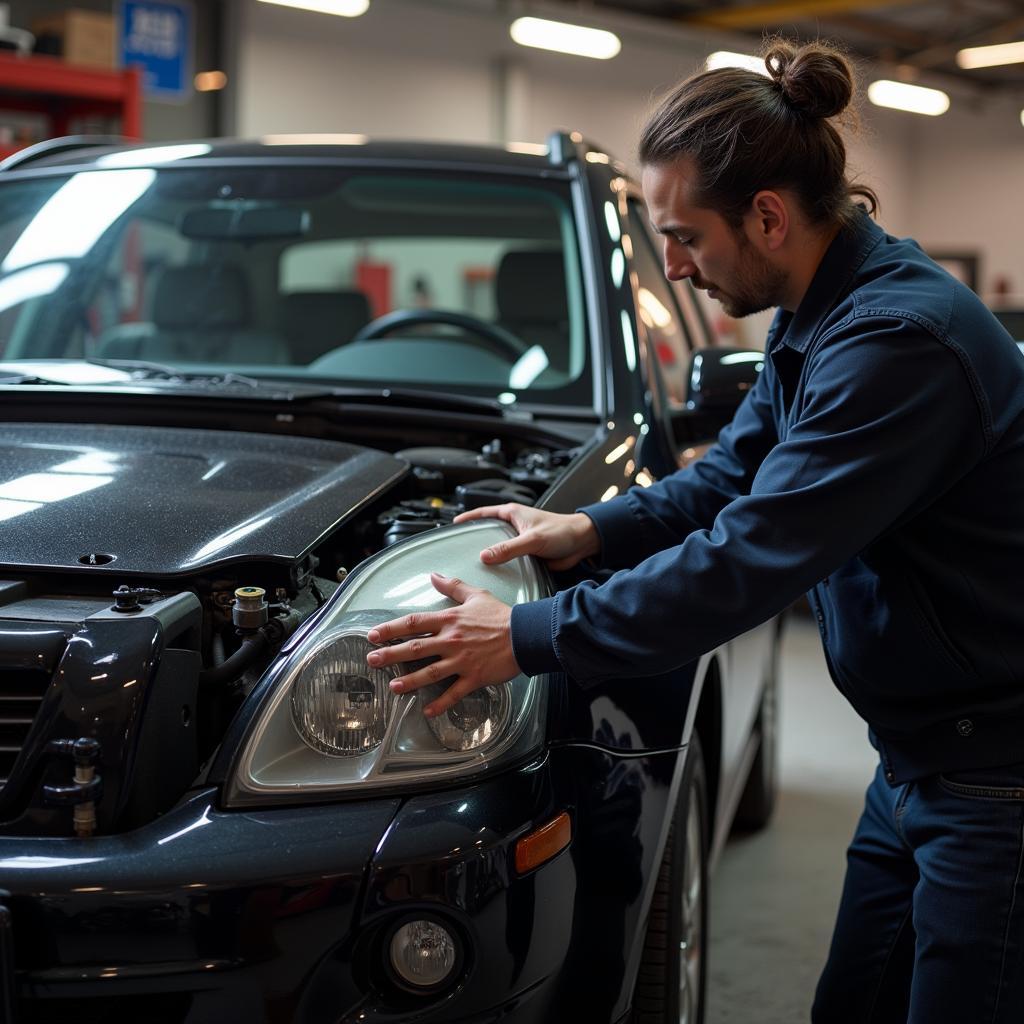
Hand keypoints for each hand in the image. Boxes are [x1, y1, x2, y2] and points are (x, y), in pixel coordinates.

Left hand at [366, 573, 519, 717]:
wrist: (526, 634)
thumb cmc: (501, 615)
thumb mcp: (475, 595)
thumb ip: (452, 586)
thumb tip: (433, 575)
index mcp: (449, 620)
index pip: (413, 623)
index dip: (390, 629)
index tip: (373, 635)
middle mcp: (451, 641)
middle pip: (414, 649)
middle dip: (390, 655)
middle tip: (371, 661)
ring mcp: (461, 661)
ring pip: (429, 673)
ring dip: (409, 681)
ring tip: (393, 687)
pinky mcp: (474, 677)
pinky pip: (454, 693)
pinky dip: (440, 704)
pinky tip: (427, 711)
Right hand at [453, 503, 598, 569]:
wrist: (582, 543)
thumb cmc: (563, 531)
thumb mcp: (532, 539)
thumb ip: (508, 548)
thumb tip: (485, 556)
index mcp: (513, 514)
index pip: (484, 512)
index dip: (468, 517)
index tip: (454, 524)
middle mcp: (515, 526)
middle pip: (488, 532)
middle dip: (475, 539)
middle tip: (460, 549)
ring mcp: (520, 541)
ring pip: (499, 548)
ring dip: (490, 556)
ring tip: (474, 566)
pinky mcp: (527, 555)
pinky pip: (510, 561)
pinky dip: (503, 566)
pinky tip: (496, 575)